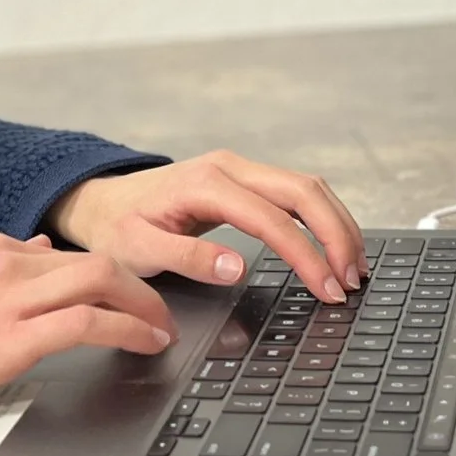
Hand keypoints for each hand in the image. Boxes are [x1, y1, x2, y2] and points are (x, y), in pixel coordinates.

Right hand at [0, 233, 174, 431]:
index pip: (67, 253)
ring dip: (143, 305)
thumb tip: (44, 253)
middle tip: (162, 310)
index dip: (109, 275)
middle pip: (96, 261)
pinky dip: (127, 328)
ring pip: (100, 281)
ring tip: (162, 330)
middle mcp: (3, 266)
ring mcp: (7, 300)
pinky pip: (87, 323)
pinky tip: (145, 343)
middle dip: (139, 285)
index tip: (131, 293)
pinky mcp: (10, 340)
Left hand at [44, 151, 367, 303]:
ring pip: (307, 188)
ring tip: (353, 267)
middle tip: (352, 280)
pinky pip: (296, 194)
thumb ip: (187, 257)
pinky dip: (322, 218)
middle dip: (337, 235)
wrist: (102, 202)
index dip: (306, 255)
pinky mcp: (246, 181)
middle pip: (304, 192)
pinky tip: (334, 246)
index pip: (272, 219)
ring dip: (337, 224)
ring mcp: (240, 170)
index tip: (326, 288)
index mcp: (206, 183)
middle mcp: (230, 167)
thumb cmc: (117, 227)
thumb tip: (236, 268)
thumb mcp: (138, 249)